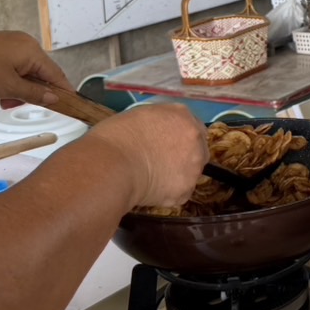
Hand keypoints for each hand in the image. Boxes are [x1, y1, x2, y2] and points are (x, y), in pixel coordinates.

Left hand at [0, 31, 70, 106]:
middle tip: (8, 105)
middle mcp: (24, 44)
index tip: (69, 106)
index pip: (56, 74)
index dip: (62, 91)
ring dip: (12, 90)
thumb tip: (55, 98)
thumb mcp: (7, 87)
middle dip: (27, 93)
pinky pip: (9, 68)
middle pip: (38, 74)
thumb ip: (34, 94)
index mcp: (31, 50)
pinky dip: (2, 81)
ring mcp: (9, 44)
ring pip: (21, 74)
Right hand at [82, 103, 207, 211]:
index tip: (170, 146)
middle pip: (198, 150)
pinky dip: (168, 194)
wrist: (110, 165)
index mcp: (182, 116)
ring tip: (152, 179)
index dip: (181, 138)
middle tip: (162, 164)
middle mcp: (195, 139)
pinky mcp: (184, 191)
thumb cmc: (115, 137)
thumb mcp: (139, 115)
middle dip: (185, 157)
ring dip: (177, 176)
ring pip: (191, 173)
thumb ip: (158, 122)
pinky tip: (150, 191)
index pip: (193, 127)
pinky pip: (180, 193)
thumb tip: (158, 132)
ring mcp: (193, 167)